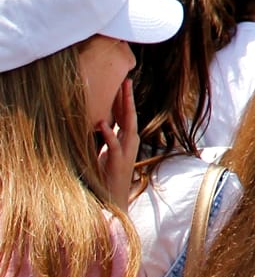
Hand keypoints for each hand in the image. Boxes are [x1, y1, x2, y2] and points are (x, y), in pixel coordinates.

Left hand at [97, 79, 138, 207]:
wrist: (114, 196)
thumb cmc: (108, 174)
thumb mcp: (109, 151)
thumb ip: (108, 137)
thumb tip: (102, 122)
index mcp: (128, 138)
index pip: (127, 115)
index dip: (125, 99)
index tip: (124, 83)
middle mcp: (131, 141)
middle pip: (130, 115)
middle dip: (128, 97)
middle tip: (126, 80)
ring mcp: (126, 150)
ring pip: (127, 124)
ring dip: (124, 108)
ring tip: (121, 93)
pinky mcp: (117, 160)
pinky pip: (113, 144)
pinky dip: (108, 133)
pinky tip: (102, 123)